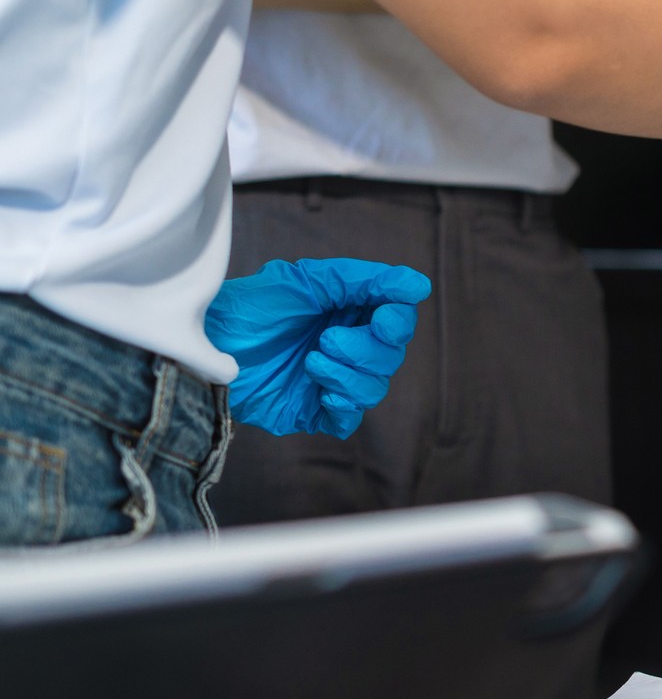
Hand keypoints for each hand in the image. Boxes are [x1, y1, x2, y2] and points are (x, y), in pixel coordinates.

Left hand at [206, 259, 431, 438]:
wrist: (204, 346)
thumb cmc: (250, 307)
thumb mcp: (308, 282)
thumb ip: (365, 281)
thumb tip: (419, 285)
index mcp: (348, 312)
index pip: (397, 321)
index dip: (396, 323)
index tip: (380, 318)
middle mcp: (345, 346)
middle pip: (390, 356)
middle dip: (365, 349)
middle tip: (326, 340)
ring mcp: (330, 380)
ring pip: (375, 387)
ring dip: (349, 374)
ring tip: (313, 361)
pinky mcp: (312, 410)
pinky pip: (349, 418)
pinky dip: (345, 404)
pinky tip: (322, 390)